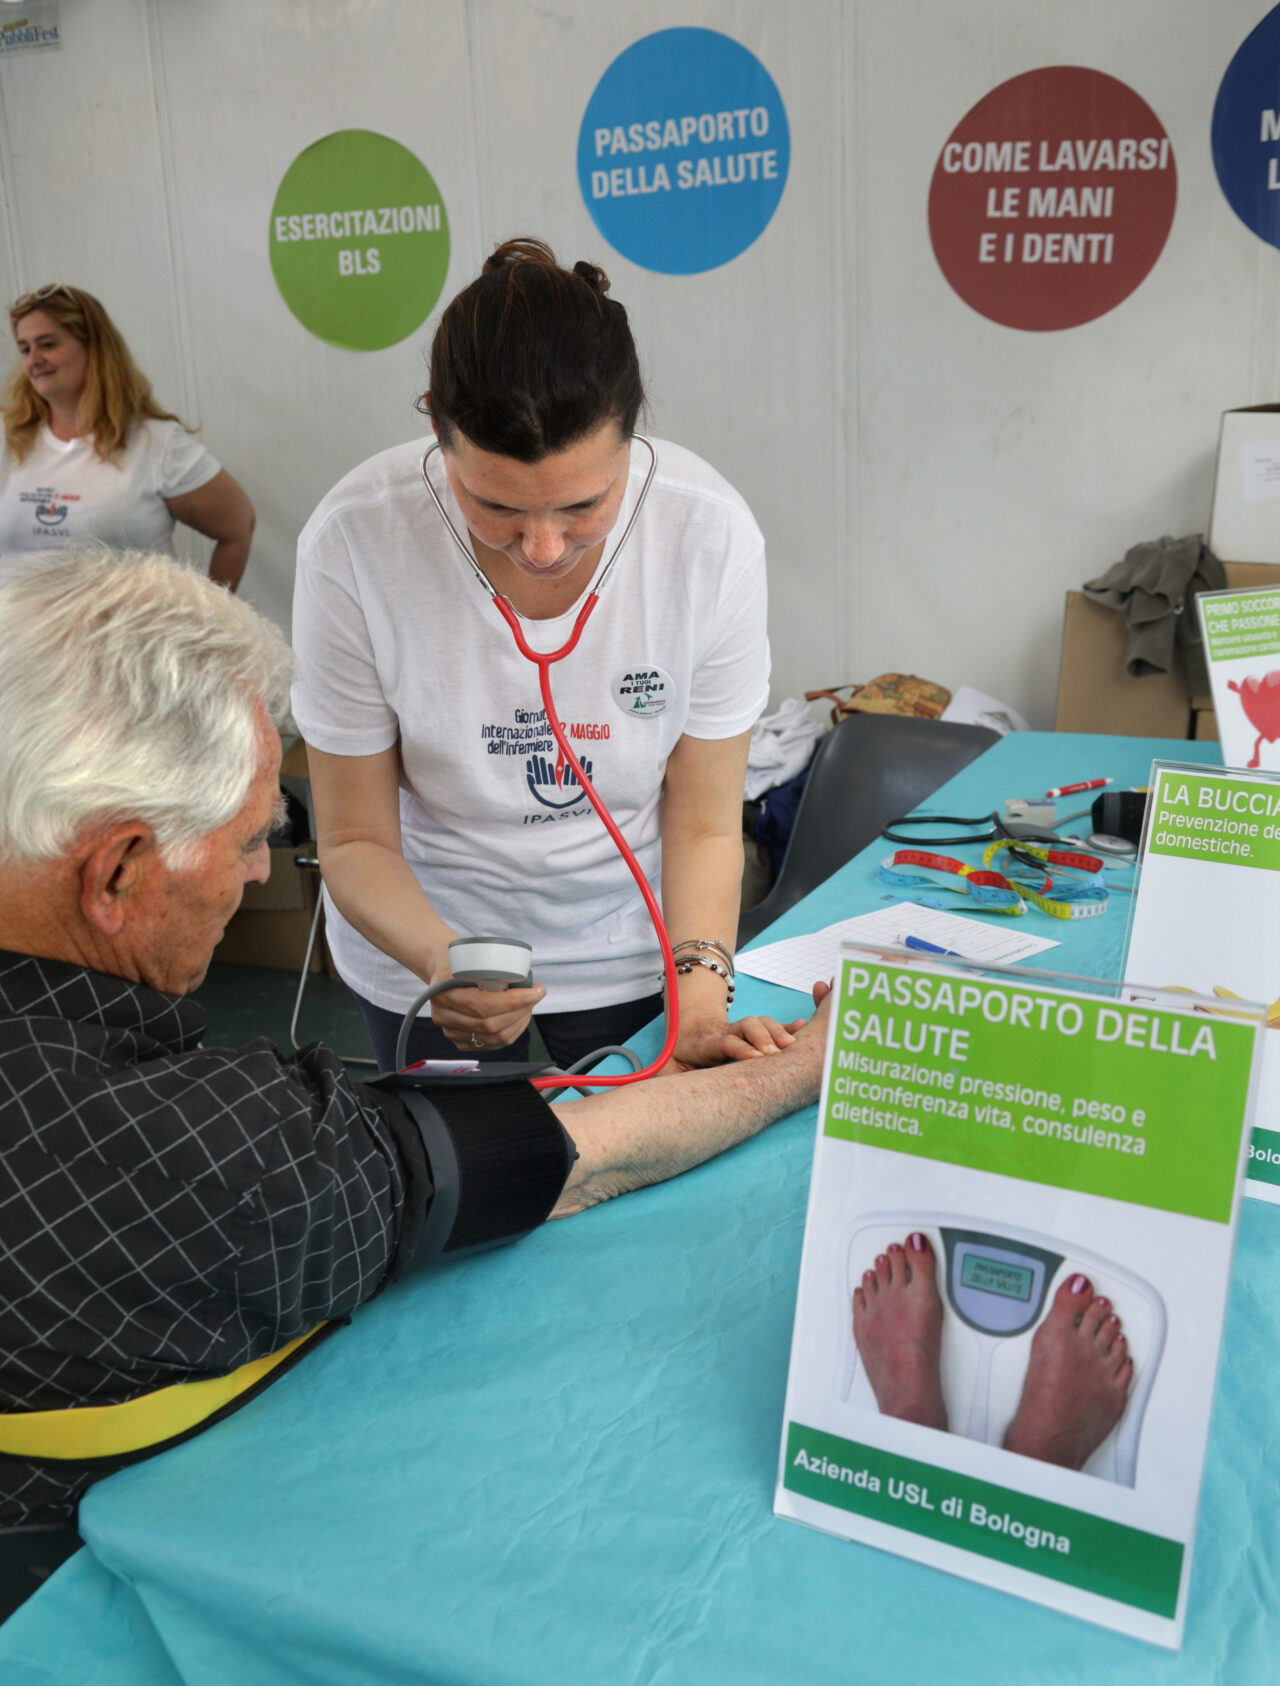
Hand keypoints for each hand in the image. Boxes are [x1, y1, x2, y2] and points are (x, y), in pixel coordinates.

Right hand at [427, 960, 544, 1051]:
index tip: (533, 992)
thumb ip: (491, 967)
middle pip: (490, 1025)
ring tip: (529, 1005)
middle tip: (535, 996)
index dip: (512, 1002)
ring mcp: (450, 1031)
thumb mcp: (469, 955)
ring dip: (519, 1022)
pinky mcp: (460, 1041)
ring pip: (494, 1037)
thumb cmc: (459, 960)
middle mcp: (443, 1015)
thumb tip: (525, 979)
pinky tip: (518, 1019)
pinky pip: (492, 1044)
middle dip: (520, 1011)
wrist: (443, 970)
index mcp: (443, 993)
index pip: (482, 1005)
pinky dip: (511, 1032)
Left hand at [667, 1008, 808, 1071]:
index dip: (739, 1047)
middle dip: (763, 1037)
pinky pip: (773, 1026)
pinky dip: (788, 1027)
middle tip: (777, 1053)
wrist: (688, 1027)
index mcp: (707, 1043)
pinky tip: (803, 1028)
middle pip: (747, 1027)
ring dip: (777, 1031)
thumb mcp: (667, 1069)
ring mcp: (742, 1030)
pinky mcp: (754, 1032)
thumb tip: (651, 1102)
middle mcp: (727, 1032)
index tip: (754, 1058)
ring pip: (761, 1022)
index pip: (725, 1041)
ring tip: (793, 1044)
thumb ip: (664, 1083)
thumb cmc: (680, 1056)